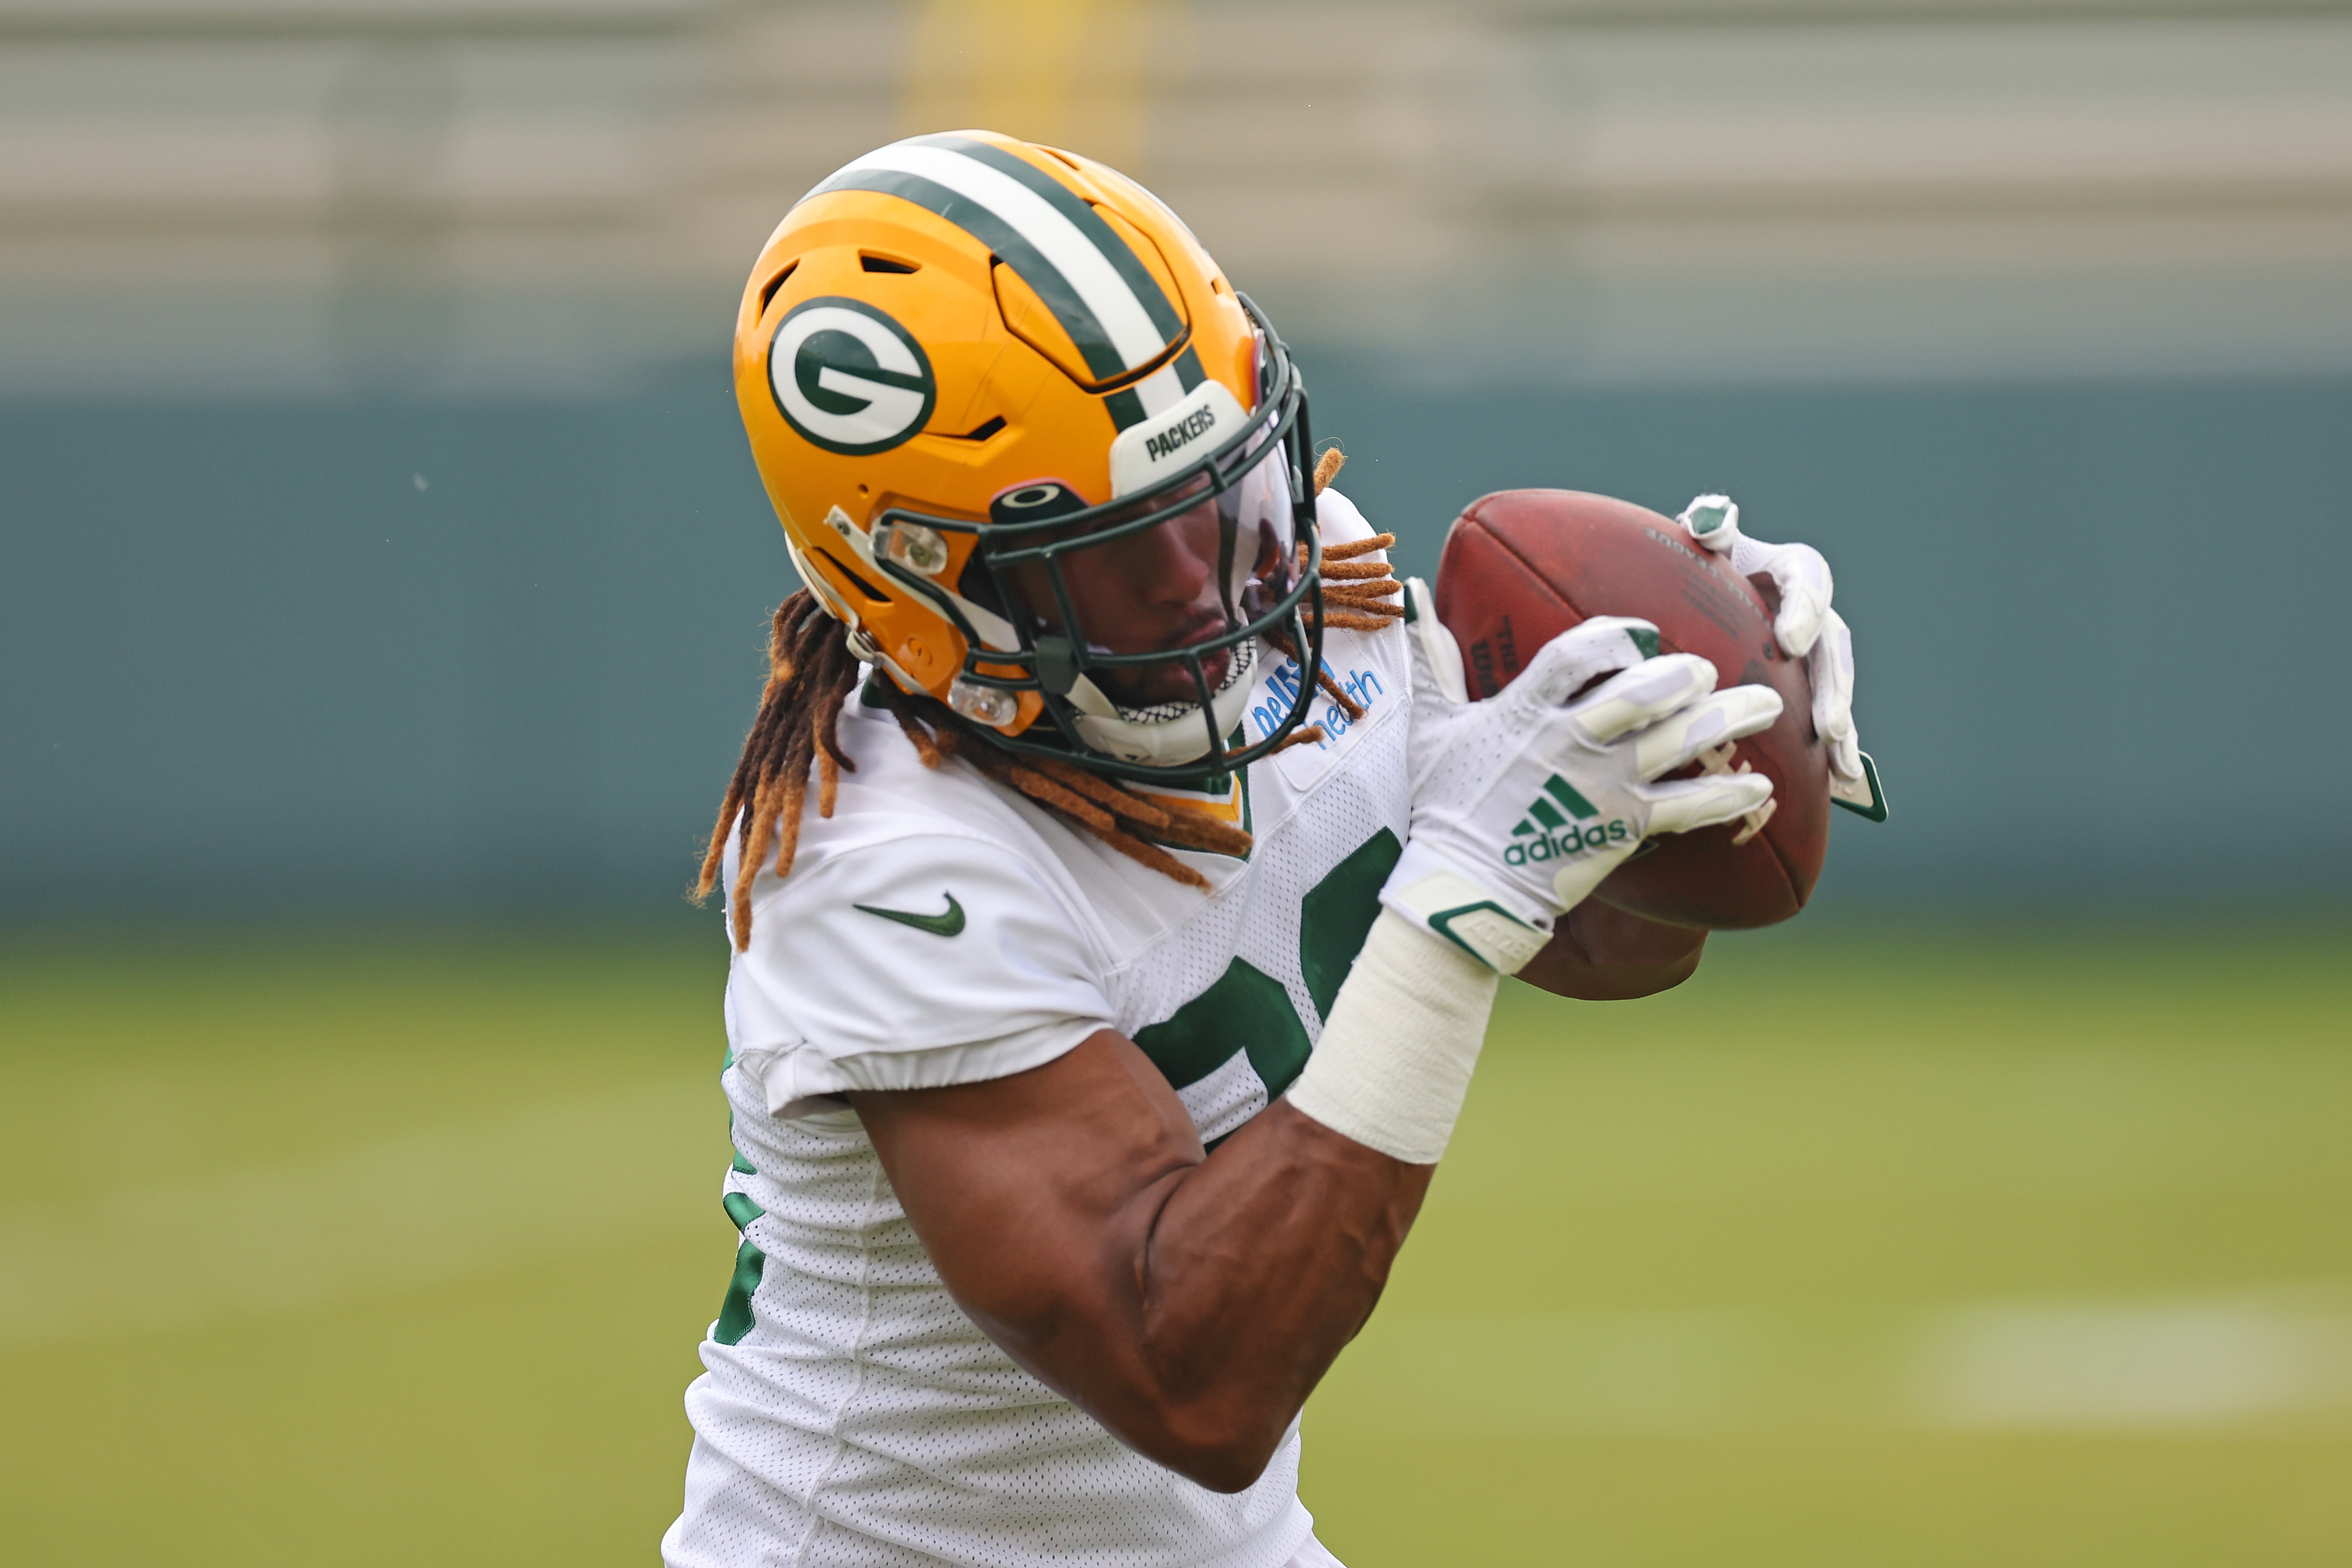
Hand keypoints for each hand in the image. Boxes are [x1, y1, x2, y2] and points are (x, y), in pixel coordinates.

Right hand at [1382, 582, 1781, 972]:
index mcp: (1526, 710)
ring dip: (1726, 719)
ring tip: (1765, 703)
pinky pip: (1687, 808)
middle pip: (1642, 692)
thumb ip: (1431, 657)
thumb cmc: (1444, 802)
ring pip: (1677, 743)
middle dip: (1683, 673)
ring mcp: (1602, 785)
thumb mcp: (1431, 724)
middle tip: (1704, 668)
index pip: (1579, 653)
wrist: (1463, 885)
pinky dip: (1726, 796)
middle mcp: (1572, 741)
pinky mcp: (1623, 827)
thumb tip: (1410, 590)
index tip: (1640, 635)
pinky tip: (1760, 787)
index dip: (1616, 636)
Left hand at [1675, 495, 1881, 817]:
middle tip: (1825, 723)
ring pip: (1834, 682)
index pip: (1807, 576)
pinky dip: (1836, 746)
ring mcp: (1805, 651)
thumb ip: (1704, 528)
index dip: (1805, 606)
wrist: (1672, 603)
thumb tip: (1714, 521)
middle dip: (1832, 683)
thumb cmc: (1678, 569)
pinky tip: (1843, 778)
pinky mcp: (1800, 687)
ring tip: (1839, 757)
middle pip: (1832, 640)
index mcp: (1778, 569)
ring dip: (1840, 719)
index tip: (1789, 641)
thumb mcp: (1686, 547)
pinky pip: (1825, 715)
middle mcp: (1801, 609)